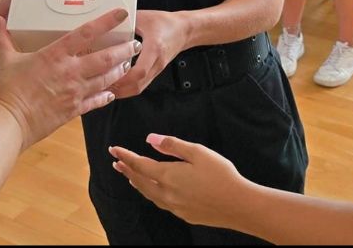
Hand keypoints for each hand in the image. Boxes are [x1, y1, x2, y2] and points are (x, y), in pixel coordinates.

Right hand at [0, 9, 141, 149]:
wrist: (9, 122)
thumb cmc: (6, 89)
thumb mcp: (3, 59)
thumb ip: (3, 39)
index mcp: (55, 55)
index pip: (86, 32)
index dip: (106, 21)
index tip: (122, 13)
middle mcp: (70, 71)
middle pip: (105, 58)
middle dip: (124, 50)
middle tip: (135, 44)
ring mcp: (75, 92)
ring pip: (105, 79)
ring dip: (119, 71)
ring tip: (129, 65)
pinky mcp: (73, 110)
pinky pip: (96, 102)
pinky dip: (106, 96)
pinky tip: (112, 93)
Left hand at [108, 10, 189, 98]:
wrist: (184, 30)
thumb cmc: (165, 22)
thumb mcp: (144, 17)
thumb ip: (125, 22)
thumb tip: (104, 24)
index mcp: (155, 48)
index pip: (141, 70)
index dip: (124, 77)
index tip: (108, 75)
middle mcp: (156, 62)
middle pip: (137, 85)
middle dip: (118, 88)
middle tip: (99, 85)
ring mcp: (156, 69)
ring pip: (138, 88)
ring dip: (121, 91)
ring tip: (103, 87)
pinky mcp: (154, 72)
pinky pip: (140, 85)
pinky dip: (126, 88)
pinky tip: (115, 85)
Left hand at [111, 134, 248, 230]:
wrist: (238, 205)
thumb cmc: (221, 176)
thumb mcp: (198, 152)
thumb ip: (173, 145)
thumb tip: (151, 139)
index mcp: (168, 176)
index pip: (140, 164)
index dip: (125, 156)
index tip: (114, 149)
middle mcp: (166, 193)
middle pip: (140, 181)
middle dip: (127, 170)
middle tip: (116, 162)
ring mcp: (174, 206)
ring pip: (148, 194)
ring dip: (137, 183)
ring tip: (130, 176)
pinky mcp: (183, 214)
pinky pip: (159, 202)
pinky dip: (150, 193)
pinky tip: (154, 191)